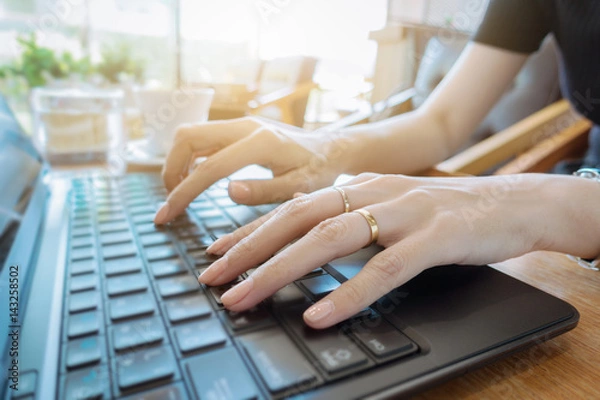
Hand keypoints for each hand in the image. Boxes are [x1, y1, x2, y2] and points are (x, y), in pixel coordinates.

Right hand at [154, 117, 352, 223]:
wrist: (331, 147)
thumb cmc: (320, 171)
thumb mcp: (301, 188)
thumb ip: (266, 190)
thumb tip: (229, 191)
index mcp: (262, 143)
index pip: (210, 167)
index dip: (184, 192)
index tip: (166, 216)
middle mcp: (245, 126)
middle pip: (187, 137)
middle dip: (170, 170)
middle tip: (171, 203)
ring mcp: (240, 124)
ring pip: (190, 134)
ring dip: (177, 163)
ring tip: (179, 194)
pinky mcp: (237, 128)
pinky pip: (202, 138)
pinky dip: (189, 158)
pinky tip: (193, 181)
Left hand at [198, 173, 560, 328]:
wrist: (515, 203)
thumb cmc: (448, 212)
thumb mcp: (391, 207)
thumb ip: (350, 216)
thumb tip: (304, 229)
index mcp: (361, 188)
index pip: (292, 207)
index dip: (251, 230)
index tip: (216, 253)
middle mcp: (374, 193)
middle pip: (298, 219)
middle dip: (250, 250)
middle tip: (213, 280)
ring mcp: (404, 212)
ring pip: (330, 240)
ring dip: (281, 271)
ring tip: (246, 298)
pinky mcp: (436, 236)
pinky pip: (385, 268)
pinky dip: (348, 293)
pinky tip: (319, 314)